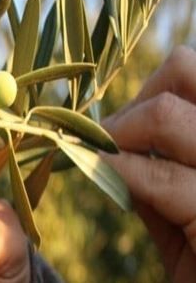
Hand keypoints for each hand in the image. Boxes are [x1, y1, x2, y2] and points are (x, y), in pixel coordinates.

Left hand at [101, 46, 195, 282]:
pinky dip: (115, 171)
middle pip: (181, 71)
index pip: (191, 70)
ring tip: (96, 161)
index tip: (111, 128)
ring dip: (113, 136)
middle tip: (102, 141)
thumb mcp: (183, 211)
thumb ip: (157, 171)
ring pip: (163, 115)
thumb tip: (111, 140)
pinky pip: (156, 175)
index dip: (144, 91)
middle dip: (128, 104)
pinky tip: (98, 175)